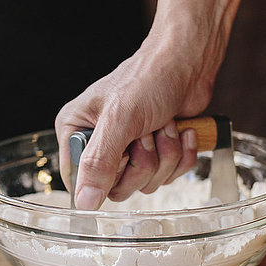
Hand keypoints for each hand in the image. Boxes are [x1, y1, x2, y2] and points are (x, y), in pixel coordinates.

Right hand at [56, 20, 218, 209]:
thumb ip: (99, 163)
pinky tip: (180, 130)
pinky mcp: (155, 152)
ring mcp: (128, 150)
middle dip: (144, 162)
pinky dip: (181, 155)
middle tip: (147, 133)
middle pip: (117, 187)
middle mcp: (99, 143)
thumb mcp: (119, 120)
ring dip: (166, 155)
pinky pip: (167, 176)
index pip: (78, 181)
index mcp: (76, 131)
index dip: (105, 176)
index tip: (122, 155)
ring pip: (146, 183)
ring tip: (164, 125)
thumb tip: (84, 202)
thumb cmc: (149, 78)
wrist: (188, 63)